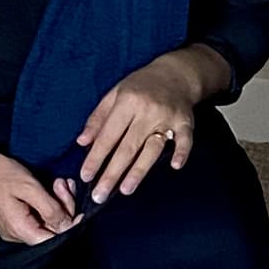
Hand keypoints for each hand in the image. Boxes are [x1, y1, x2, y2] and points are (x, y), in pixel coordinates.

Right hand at [0, 146, 82, 246]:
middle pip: (51, 231)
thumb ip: (51, 209)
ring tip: (59, 183)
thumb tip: (68, 226)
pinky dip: (47, 203)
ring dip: (57, 203)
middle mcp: (15, 234)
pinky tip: (52, 188)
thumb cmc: (0, 173)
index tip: (82, 212)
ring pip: (46, 222)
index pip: (53, 240)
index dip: (70, 227)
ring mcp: (14, 228)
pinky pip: (38, 217)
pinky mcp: (15, 220)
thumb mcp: (30, 188)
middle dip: (64, 208)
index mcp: (18, 229)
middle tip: (64, 185)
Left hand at [77, 46, 215, 201]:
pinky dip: (181, 152)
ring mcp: (167, 117)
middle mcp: (146, 111)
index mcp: (127, 102)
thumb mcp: (115, 93)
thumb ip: (98, 118)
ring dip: (139, 170)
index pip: (108, 136)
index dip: (95, 157)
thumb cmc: (141, 85)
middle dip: (112, 173)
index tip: (86, 176)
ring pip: (151, 149)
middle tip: (100, 195)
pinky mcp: (185, 122)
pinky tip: (175, 166)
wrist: (176, 73)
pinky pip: (185, 140)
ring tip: (126, 189)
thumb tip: (82, 142)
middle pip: (127, 148)